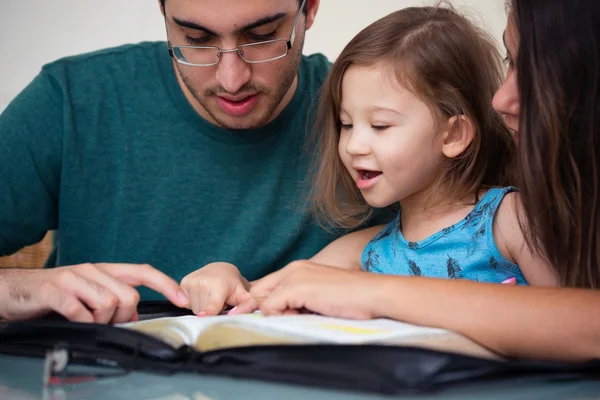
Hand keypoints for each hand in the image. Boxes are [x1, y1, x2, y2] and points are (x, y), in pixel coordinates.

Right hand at [0, 263, 188, 323]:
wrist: (14, 290)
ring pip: (108, 303)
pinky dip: (82, 321)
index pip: (142, 271)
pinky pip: (80, 311)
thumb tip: (133, 318)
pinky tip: (74, 321)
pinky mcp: (54, 290)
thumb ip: (112, 301)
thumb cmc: (55, 295)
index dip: (165, 284)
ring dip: (101, 321)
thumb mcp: (88, 295)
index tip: (181, 299)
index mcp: (104, 270)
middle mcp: (92, 270)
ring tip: (86, 320)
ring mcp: (73, 278)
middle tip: (106, 322)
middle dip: (123, 316)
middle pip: (128, 295)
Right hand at [180, 262, 250, 315]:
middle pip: (202, 312)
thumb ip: (244, 301)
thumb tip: (252, 306)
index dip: (208, 312)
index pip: (212, 304)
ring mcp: (192, 282)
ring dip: (202, 307)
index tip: (202, 316)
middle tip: (217, 301)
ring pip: (194, 309)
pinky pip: (185, 302)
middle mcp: (203, 282)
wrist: (219, 268)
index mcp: (218, 286)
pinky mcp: (184, 282)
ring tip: (210, 297)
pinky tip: (201, 294)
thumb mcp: (241, 291)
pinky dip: (192, 302)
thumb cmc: (232, 284)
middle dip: (210, 311)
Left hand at [234, 260, 382, 318]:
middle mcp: (293, 269)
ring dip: (277, 315)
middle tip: (287, 318)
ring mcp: (293, 276)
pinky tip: (302, 316)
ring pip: (262, 301)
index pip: (265, 287)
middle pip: (257, 291)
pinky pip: (270, 307)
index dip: (263, 305)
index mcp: (299, 269)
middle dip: (263, 310)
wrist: (372, 294)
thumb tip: (278, 315)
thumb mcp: (319, 299)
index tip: (273, 317)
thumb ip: (298, 302)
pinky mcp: (295, 287)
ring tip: (301, 316)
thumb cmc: (352, 299)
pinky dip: (280, 317)